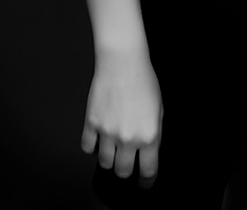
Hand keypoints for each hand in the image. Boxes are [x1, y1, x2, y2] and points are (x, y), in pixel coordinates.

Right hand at [81, 47, 162, 187]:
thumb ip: (154, 133)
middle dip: (125, 170)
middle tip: (126, 163)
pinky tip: (97, 138)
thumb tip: (148, 150)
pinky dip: (91, 146)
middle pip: (123, 172)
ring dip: (109, 158)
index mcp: (149, 136)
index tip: (144, 184)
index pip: (148, 172)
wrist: (123, 62)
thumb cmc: (143, 81)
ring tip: (112, 148)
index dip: (146, 182)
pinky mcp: (91, 123)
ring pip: (104, 163)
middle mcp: (128, 138)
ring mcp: (108, 132)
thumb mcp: (159, 109)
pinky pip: (87, 147)